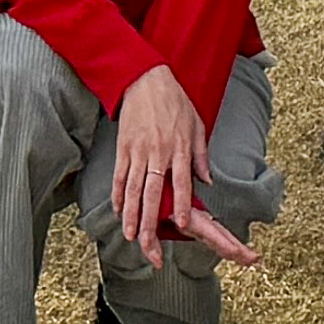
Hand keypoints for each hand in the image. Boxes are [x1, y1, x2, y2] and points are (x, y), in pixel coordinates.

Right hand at [102, 69, 255, 266]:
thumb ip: (201, 156)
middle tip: (147, 243)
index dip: (181, 205)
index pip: (181, 182)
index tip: (181, 225)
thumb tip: (207, 181)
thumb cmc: (175, 102)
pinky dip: (117, 195)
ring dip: (130, 214)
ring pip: (132, 188)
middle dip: (149, 221)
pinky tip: (118, 211)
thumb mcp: (197, 125)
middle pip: (152, 192)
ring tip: (129, 235)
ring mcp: (137, 150)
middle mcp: (157, 152)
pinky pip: (118, 176)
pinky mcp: (123, 147)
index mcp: (179, 147)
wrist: (146, 79)